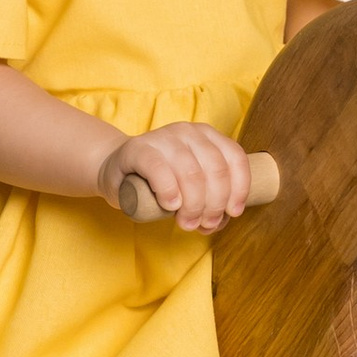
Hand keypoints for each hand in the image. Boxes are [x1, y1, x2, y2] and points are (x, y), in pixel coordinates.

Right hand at [96, 122, 256, 234]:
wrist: (117, 170)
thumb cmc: (159, 181)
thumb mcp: (191, 185)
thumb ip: (209, 199)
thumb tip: (222, 219)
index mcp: (207, 136)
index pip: (234, 158)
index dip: (239, 189)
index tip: (233, 213)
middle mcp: (188, 132)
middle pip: (215, 170)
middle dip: (214, 204)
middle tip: (204, 224)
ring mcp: (163, 137)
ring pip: (191, 173)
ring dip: (194, 205)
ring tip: (186, 222)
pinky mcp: (138, 149)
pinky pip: (159, 170)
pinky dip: (169, 191)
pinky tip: (170, 205)